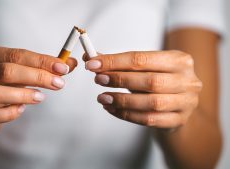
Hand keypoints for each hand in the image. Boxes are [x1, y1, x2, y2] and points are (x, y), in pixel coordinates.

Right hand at [0, 45, 76, 136]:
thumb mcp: (16, 72)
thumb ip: (40, 67)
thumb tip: (70, 63)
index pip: (13, 54)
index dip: (41, 61)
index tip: (63, 68)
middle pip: (4, 71)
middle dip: (36, 77)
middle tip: (58, 84)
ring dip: (23, 95)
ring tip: (40, 97)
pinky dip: (9, 113)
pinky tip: (21, 110)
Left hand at [85, 50, 201, 128]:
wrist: (177, 104)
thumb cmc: (157, 81)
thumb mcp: (143, 68)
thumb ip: (118, 62)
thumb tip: (91, 58)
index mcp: (179, 60)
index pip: (142, 59)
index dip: (114, 61)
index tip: (93, 64)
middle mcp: (187, 80)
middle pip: (149, 81)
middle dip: (119, 80)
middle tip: (98, 80)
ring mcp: (186, 102)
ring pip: (151, 103)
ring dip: (122, 100)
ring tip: (102, 98)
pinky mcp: (179, 120)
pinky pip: (150, 120)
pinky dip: (127, 115)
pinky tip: (112, 109)